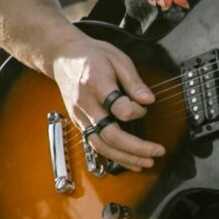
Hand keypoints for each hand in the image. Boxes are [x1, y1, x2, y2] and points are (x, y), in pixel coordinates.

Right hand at [48, 34, 159, 171]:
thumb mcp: (117, 59)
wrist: (62, 56)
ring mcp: (79, 115)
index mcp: (95, 84)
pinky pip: (94, 143)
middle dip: (135, 148)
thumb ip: (134, 81)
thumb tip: (148, 100)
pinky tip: (128, 160)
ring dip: (124, 158)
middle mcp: (85, 103)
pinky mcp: (78, 122)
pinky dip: (112, 155)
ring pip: (100, 145)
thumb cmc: (91, 55)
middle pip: (109, 134)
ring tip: (145, 163)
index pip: (119, 108)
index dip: (137, 111)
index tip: (144, 107)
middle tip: (156, 152)